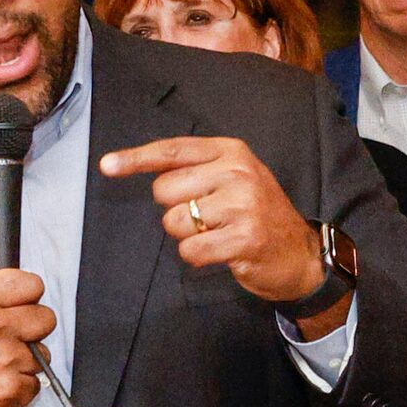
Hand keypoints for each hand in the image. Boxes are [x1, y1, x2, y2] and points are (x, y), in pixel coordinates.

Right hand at [0, 270, 55, 406]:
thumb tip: (4, 274)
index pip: (30, 284)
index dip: (27, 295)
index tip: (22, 304)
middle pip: (45, 318)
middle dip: (31, 327)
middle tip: (10, 337)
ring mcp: (3, 362)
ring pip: (41, 355)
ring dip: (23, 361)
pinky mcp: (8, 391)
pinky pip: (33, 385)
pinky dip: (18, 388)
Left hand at [97, 134, 338, 323]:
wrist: (300, 253)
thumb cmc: (256, 215)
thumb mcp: (233, 178)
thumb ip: (194, 170)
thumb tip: (137, 168)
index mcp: (231, 152)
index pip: (173, 150)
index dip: (136, 158)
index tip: (107, 165)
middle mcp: (237, 172)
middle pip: (165, 190)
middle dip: (175, 209)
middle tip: (206, 217)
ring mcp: (242, 205)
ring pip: (174, 222)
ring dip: (187, 236)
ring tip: (217, 233)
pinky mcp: (244, 238)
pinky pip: (190, 250)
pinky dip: (198, 256)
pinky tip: (221, 251)